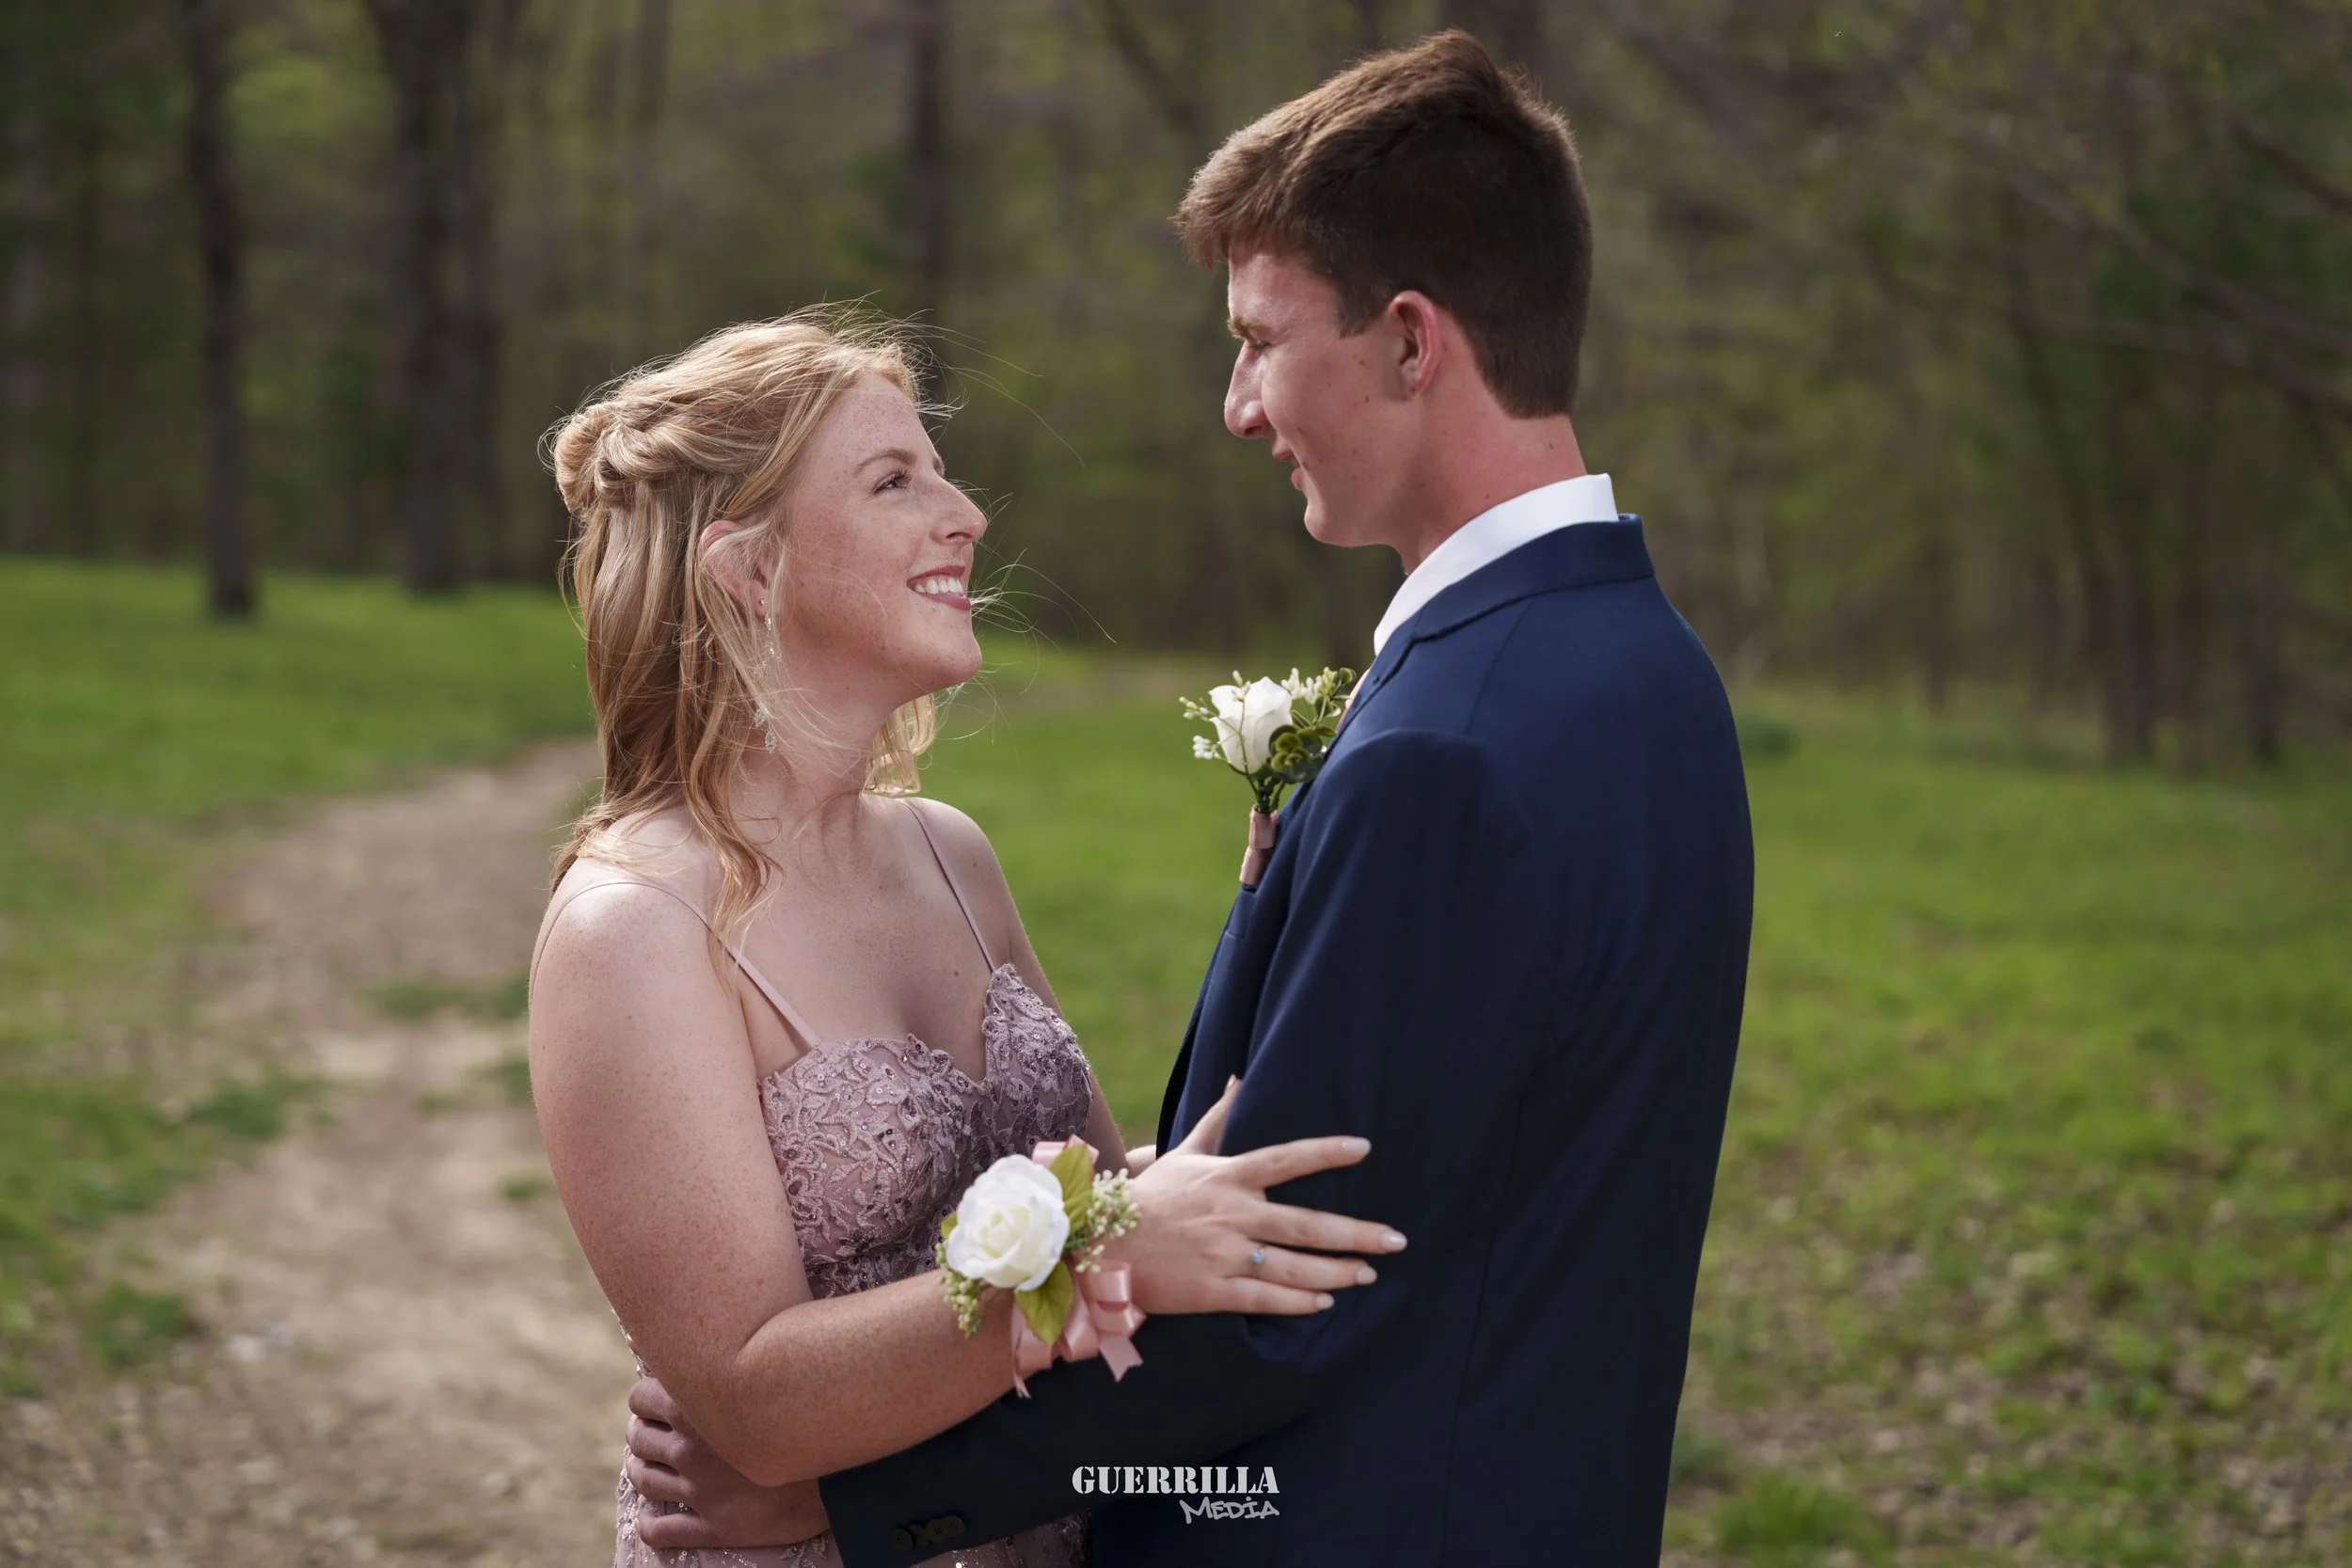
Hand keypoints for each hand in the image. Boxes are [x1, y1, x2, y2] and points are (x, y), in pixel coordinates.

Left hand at [625, 1376, 829, 1549]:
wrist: (848, 1468)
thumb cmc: (812, 1409)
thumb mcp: (771, 1373)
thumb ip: (733, 1357)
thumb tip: (701, 1330)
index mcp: (701, 1408)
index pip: (642, 1398)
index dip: (645, 1400)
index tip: (655, 1403)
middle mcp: (692, 1449)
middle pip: (640, 1439)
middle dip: (643, 1434)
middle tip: (653, 1434)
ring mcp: (701, 1490)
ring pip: (645, 1481)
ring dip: (641, 1472)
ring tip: (648, 1467)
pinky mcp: (715, 1526)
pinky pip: (662, 1532)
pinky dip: (651, 1525)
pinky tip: (655, 1519)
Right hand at [1110, 1076, 1406, 1315]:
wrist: (1102, 1245)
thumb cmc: (1149, 1198)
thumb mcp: (1183, 1153)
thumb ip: (1217, 1118)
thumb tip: (1239, 1077)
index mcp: (1227, 1177)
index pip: (1285, 1159)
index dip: (1325, 1153)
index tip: (1364, 1149)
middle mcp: (1232, 1214)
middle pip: (1306, 1224)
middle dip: (1357, 1234)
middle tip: (1397, 1239)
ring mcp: (1224, 1254)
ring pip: (1294, 1266)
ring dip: (1338, 1272)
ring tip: (1369, 1273)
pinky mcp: (1213, 1291)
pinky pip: (1265, 1298)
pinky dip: (1298, 1301)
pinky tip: (1324, 1302)